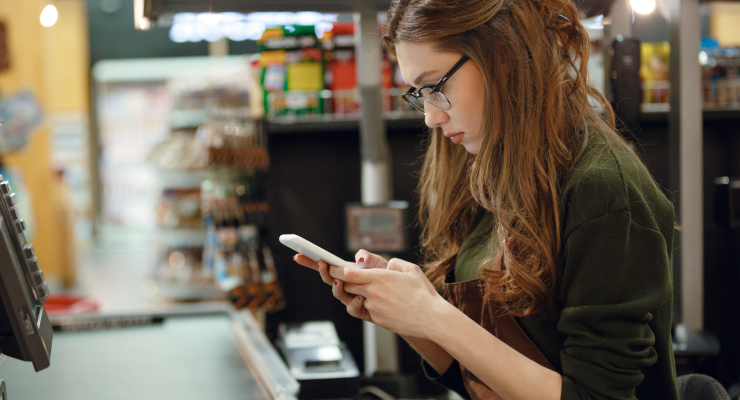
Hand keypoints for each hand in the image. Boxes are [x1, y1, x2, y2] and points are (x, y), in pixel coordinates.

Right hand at [291, 251, 388, 322]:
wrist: (404, 296)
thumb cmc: (389, 278)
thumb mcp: (379, 262)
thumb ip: (367, 257)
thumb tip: (359, 259)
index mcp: (347, 272)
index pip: (326, 265)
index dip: (311, 260)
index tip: (298, 254)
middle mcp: (346, 286)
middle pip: (328, 279)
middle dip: (322, 271)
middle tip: (321, 263)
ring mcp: (352, 298)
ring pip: (338, 294)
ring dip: (336, 287)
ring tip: (339, 280)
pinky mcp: (361, 310)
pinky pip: (353, 309)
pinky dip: (355, 302)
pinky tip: (360, 296)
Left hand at [329, 258, 448, 338]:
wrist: (431, 318)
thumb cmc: (423, 292)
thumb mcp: (411, 269)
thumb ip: (395, 263)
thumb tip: (387, 265)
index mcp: (379, 278)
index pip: (349, 273)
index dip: (336, 270)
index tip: (329, 267)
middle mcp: (373, 293)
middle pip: (348, 286)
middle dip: (343, 281)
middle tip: (341, 276)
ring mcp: (374, 308)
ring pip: (358, 298)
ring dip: (361, 294)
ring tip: (377, 293)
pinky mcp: (377, 319)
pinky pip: (368, 310)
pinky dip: (373, 306)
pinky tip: (388, 305)